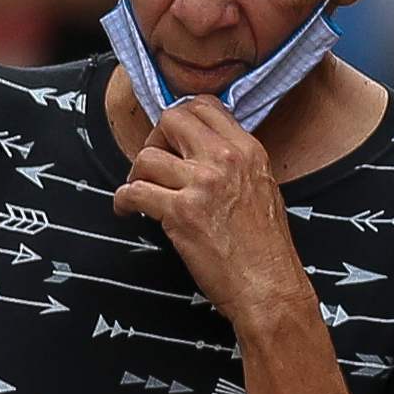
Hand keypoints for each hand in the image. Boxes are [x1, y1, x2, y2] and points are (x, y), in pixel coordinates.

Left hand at [117, 99, 309, 329]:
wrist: (269, 287)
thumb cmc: (267, 249)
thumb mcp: (263, 188)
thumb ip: (234, 164)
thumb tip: (199, 152)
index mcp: (248, 150)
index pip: (205, 106)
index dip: (180, 120)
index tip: (172, 140)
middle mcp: (226, 160)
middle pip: (172, 119)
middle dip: (155, 139)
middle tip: (154, 163)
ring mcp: (202, 184)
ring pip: (147, 157)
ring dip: (136, 174)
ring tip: (140, 192)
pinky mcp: (181, 213)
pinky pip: (135, 192)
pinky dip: (124, 201)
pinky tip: (128, 210)